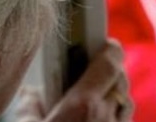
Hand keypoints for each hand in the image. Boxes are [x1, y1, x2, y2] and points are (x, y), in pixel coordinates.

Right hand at [14, 38, 133, 121]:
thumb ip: (29, 107)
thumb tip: (29, 95)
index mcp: (84, 105)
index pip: (110, 62)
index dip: (110, 48)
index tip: (104, 42)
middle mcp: (106, 117)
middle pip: (121, 80)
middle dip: (111, 71)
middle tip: (94, 71)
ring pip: (126, 102)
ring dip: (115, 95)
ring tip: (95, 98)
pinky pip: (124, 121)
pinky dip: (115, 115)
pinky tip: (97, 119)